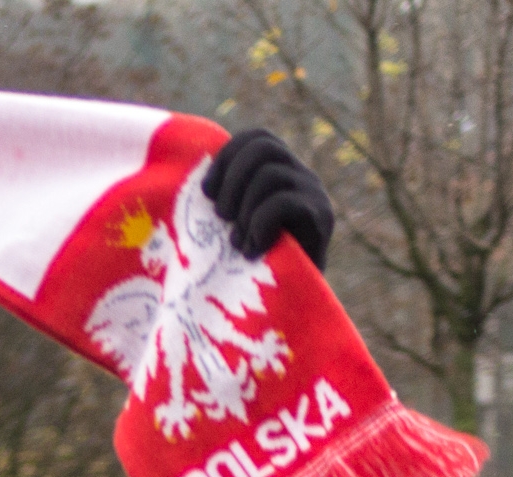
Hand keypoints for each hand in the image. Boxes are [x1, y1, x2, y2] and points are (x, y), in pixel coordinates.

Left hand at [201, 129, 333, 268]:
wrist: (285, 303)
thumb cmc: (246, 265)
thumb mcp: (229, 224)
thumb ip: (221, 198)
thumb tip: (191, 182)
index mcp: (279, 170)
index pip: (257, 137)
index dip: (226, 157)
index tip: (206, 192)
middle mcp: (301, 176)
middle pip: (264, 146)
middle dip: (232, 181)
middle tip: (221, 217)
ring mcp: (314, 195)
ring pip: (271, 175)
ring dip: (244, 210)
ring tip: (237, 241)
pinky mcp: (322, 219)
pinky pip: (284, 203)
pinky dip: (259, 225)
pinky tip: (251, 250)